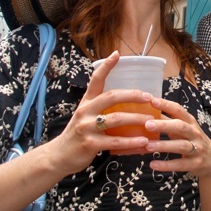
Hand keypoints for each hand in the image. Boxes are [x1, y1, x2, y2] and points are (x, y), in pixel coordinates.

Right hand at [46, 51, 154, 174]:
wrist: (59, 156)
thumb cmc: (79, 133)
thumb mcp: (86, 115)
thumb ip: (102, 107)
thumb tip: (128, 99)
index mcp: (87, 101)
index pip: (96, 79)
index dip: (106, 66)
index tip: (117, 54)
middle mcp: (86, 110)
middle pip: (112, 96)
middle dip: (133, 95)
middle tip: (149, 97)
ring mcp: (87, 127)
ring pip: (117, 119)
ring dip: (137, 119)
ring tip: (152, 120)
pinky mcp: (90, 144)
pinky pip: (115, 141)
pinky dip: (131, 141)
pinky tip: (144, 141)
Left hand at [144, 97, 210, 178]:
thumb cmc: (192, 139)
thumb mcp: (183, 128)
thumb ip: (168, 121)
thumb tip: (147, 112)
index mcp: (190, 122)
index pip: (178, 110)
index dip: (166, 105)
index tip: (152, 101)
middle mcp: (194, 133)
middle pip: (180, 126)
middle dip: (164, 125)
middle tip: (147, 125)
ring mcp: (197, 148)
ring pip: (181, 145)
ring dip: (164, 145)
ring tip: (148, 146)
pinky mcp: (195, 163)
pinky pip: (180, 164)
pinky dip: (167, 165)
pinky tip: (153, 164)